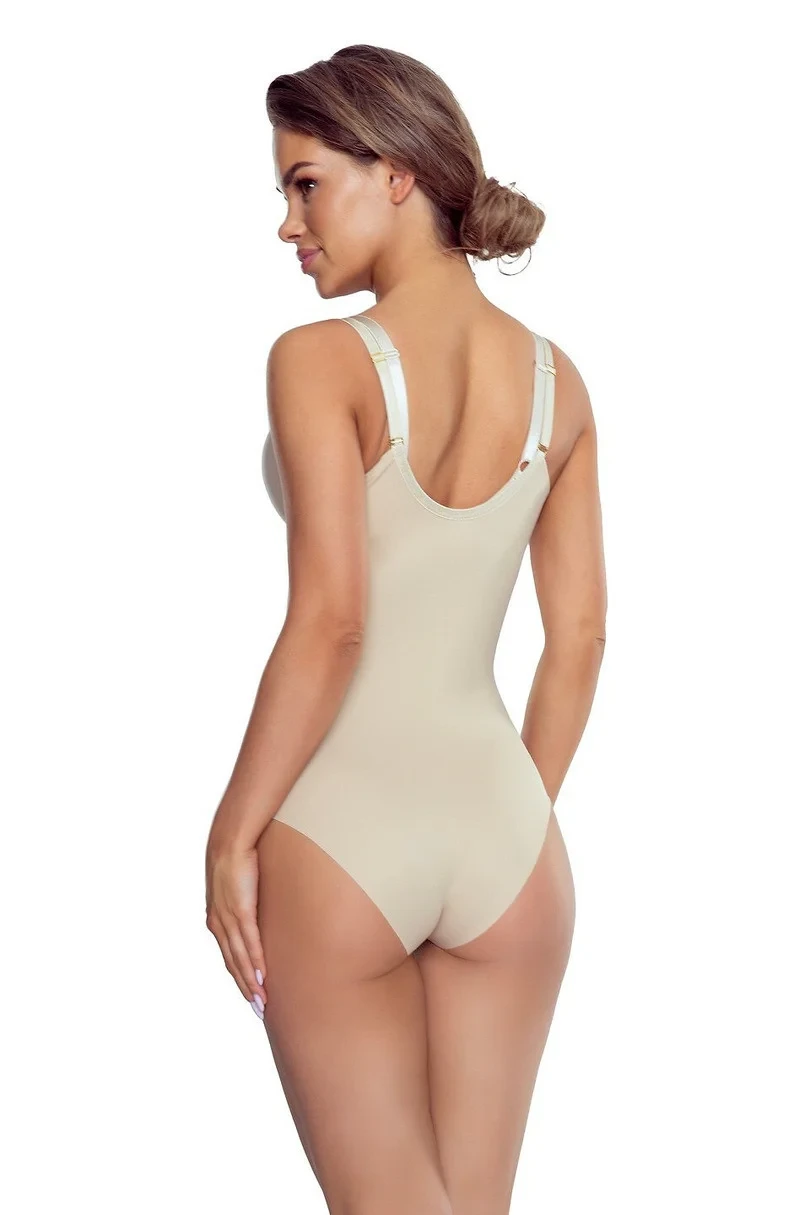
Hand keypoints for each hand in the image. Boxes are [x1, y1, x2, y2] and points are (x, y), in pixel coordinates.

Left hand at [205, 841, 267, 1017]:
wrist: (231, 839)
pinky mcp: (240, 909)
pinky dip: (255, 961)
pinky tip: (261, 976)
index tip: (251, 996)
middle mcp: (218, 923)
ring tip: (262, 1001)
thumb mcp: (238, 887)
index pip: (229, 956)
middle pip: (233, 964)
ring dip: (251, 982)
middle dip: (246, 989)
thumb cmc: (237, 858)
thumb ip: (245, 904)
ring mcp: (228, 918)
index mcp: (216, 919)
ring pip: (240, 958)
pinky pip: (248, 941)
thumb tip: (258, 913)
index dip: (239, 978)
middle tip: (260, 1010)